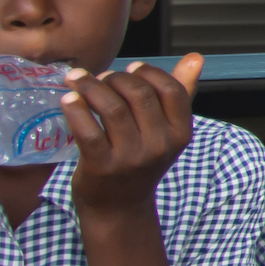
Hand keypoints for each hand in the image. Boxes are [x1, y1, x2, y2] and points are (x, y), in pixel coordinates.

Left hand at [60, 56, 205, 217]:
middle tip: (100, 77)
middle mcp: (159, 146)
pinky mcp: (101, 167)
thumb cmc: (142, 161)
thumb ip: (181, 93)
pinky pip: (88, 130)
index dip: (149, 73)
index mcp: (180, 134)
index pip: (171, 91)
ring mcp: (131, 158)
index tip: (129, 69)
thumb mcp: (167, 131)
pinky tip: (68, 99)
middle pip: (139, 95)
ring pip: (112, 108)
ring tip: (77, 80)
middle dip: (115, 78)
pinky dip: (76, 109)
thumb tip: (196, 58)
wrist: (119, 207)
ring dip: (90, 87)